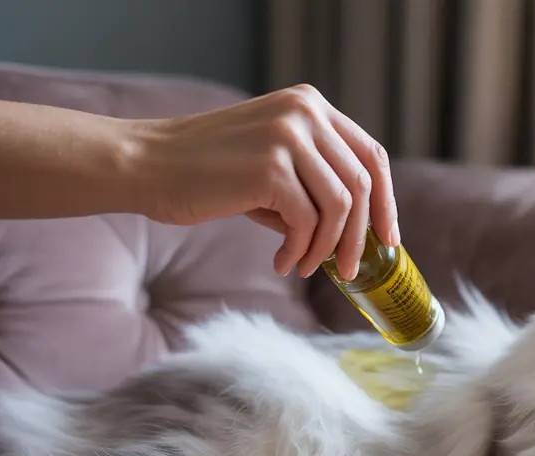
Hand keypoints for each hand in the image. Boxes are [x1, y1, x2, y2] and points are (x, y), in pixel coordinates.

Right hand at [130, 85, 398, 279]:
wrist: (146, 165)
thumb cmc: (207, 173)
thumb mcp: (271, 163)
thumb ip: (314, 181)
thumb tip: (359, 231)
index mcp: (310, 105)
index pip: (371, 154)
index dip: (386, 201)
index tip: (388, 239)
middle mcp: (305, 112)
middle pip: (363, 183)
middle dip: (361, 235)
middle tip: (348, 270)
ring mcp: (289, 136)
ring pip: (340, 206)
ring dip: (327, 247)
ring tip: (304, 267)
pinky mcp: (270, 167)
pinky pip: (308, 222)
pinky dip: (300, 250)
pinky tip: (282, 261)